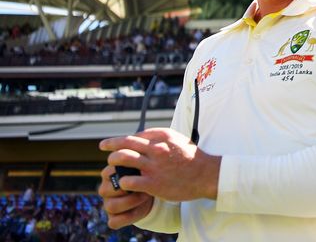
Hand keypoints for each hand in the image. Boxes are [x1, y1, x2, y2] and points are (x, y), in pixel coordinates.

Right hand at [98, 164, 153, 228]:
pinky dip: (128, 217)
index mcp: (108, 173)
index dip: (125, 173)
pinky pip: (114, 222)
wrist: (152, 192)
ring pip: (111, 206)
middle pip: (106, 190)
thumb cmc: (145, 176)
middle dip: (128, 188)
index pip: (107, 173)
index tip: (140, 171)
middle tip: (144, 185)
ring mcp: (107, 204)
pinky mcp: (112, 218)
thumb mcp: (141, 168)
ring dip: (131, 201)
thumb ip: (135, 164)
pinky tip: (139, 209)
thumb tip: (136, 164)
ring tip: (145, 195)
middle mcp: (104, 189)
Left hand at [99, 127, 220, 201]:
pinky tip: (123, 184)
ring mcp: (153, 166)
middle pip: (125, 143)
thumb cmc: (192, 157)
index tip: (116, 142)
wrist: (207, 175)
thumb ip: (159, 137)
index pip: (135, 135)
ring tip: (111, 167)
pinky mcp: (153, 183)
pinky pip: (128, 181)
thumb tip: (141, 136)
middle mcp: (156, 149)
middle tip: (103, 147)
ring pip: (122, 158)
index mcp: (162, 136)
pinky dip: (122, 182)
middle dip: (111, 145)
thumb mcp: (177, 139)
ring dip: (113, 162)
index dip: (123, 139)